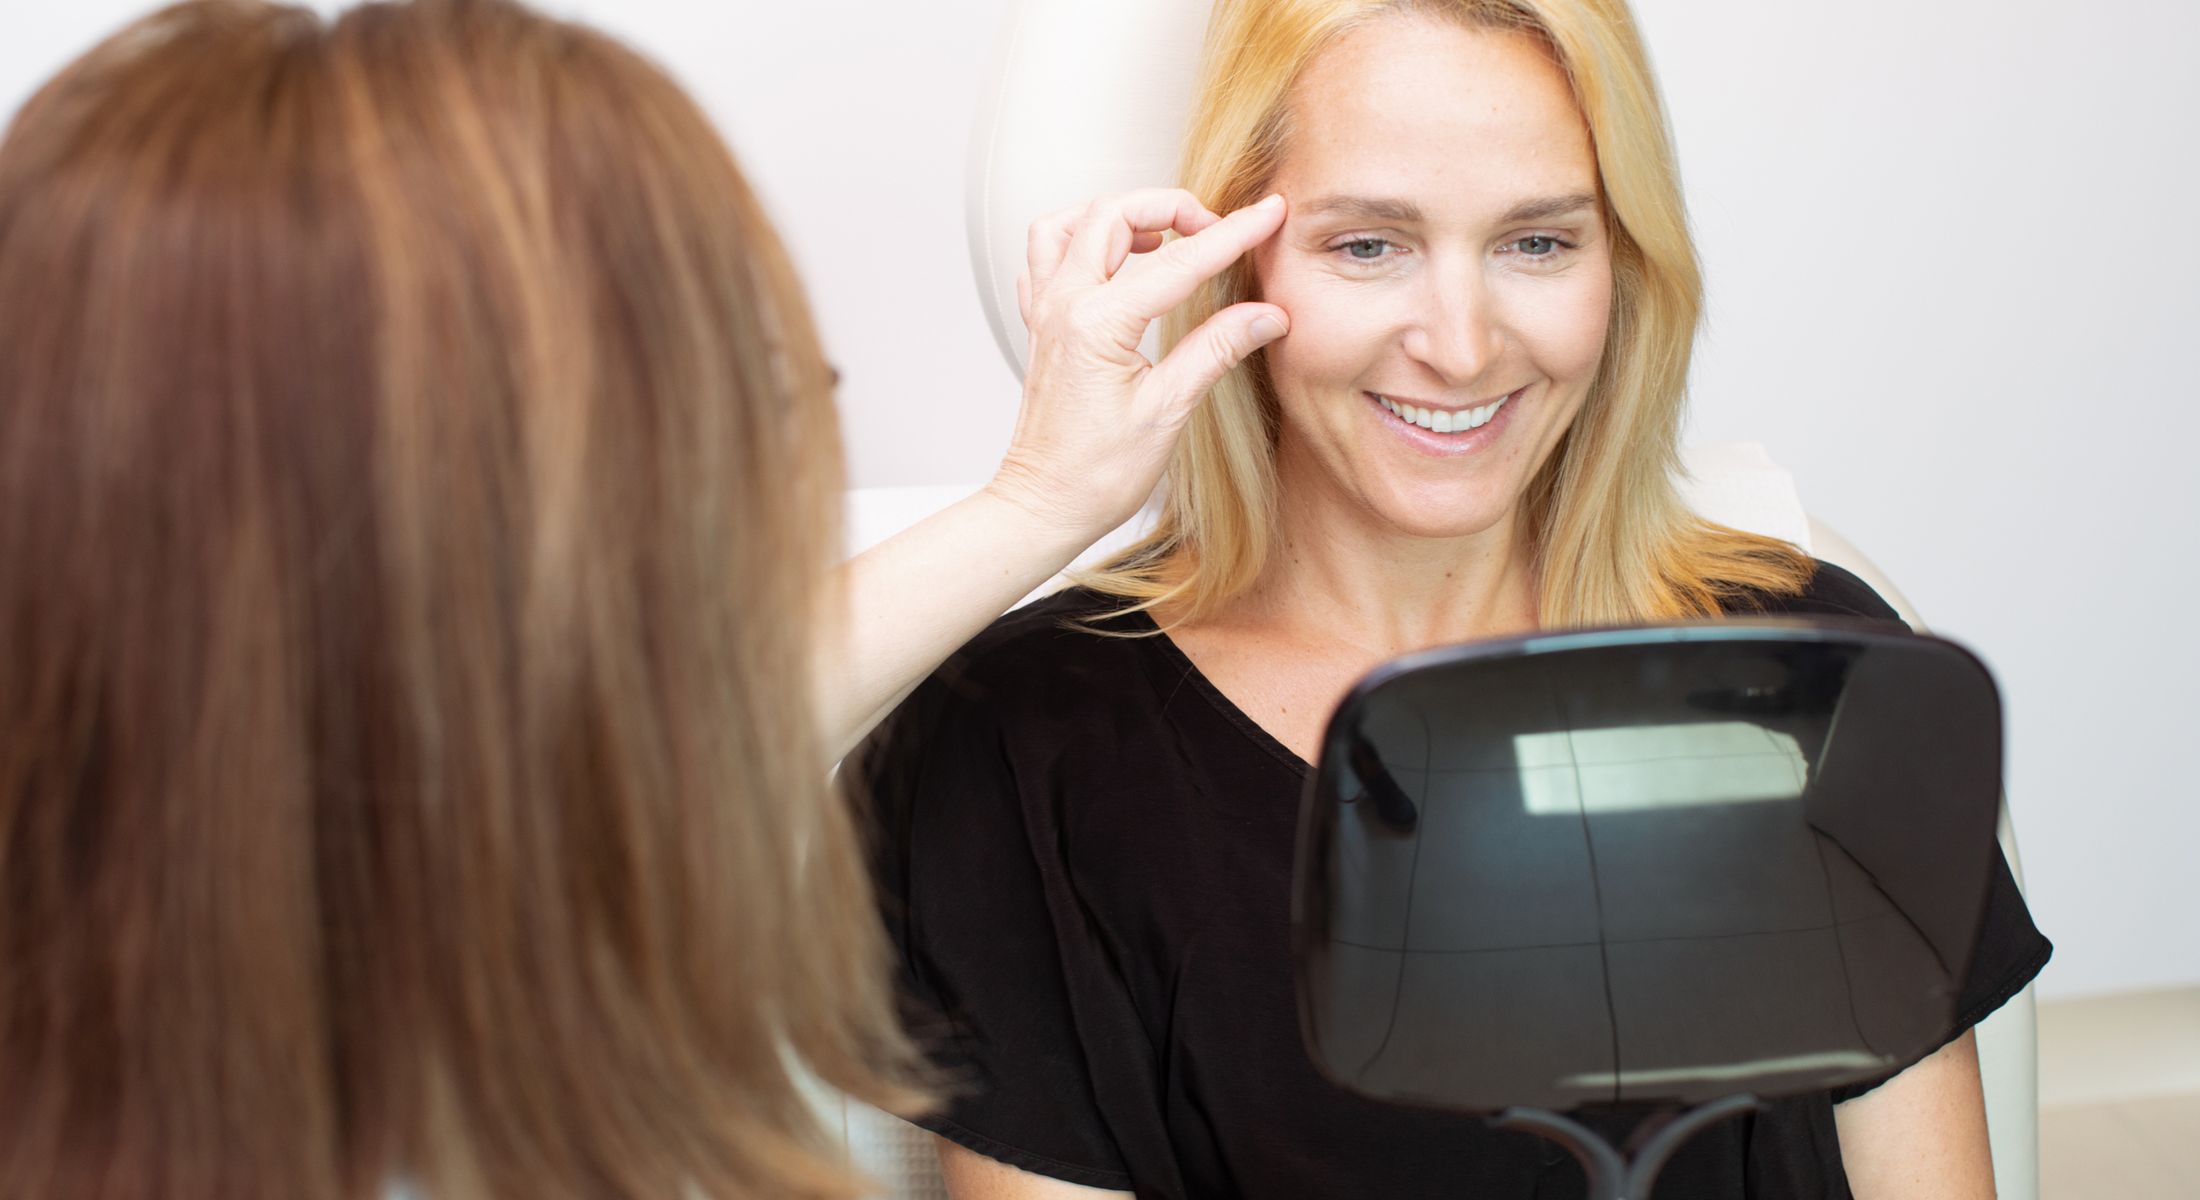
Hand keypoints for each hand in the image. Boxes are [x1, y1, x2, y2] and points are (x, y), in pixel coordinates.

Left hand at [987, 188, 1288, 537]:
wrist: (1044, 505)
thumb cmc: (1097, 474)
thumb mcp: (1168, 411)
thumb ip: (1216, 350)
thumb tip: (1267, 315)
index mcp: (1098, 325)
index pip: (1179, 262)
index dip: (1232, 234)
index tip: (1269, 215)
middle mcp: (1063, 306)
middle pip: (1112, 214)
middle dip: (1170, 206)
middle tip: (1214, 228)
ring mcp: (1045, 312)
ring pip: (1068, 224)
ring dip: (1117, 216)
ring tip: (1161, 235)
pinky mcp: (1040, 326)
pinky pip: (1045, 258)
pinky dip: (1079, 242)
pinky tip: (1113, 263)